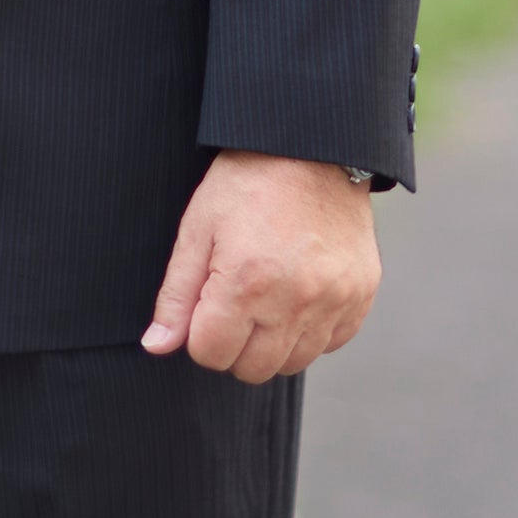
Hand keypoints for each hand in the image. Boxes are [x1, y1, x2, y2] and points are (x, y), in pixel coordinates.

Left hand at [142, 150, 379, 383]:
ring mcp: (334, 301)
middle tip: (233, 302)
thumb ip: (176, 294)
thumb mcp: (198, 229)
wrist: (313, 148)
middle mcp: (295, 301)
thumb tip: (157, 346)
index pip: (211, 354)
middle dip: (234, 345)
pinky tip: (298, 294)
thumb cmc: (247, 183)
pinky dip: (311, 330)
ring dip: (273, 342)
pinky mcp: (361, 295)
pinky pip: (331, 343)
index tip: (205, 305)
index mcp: (246, 285)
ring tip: (266, 296)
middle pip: (253, 369)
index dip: (200, 334)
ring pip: (294, 362)